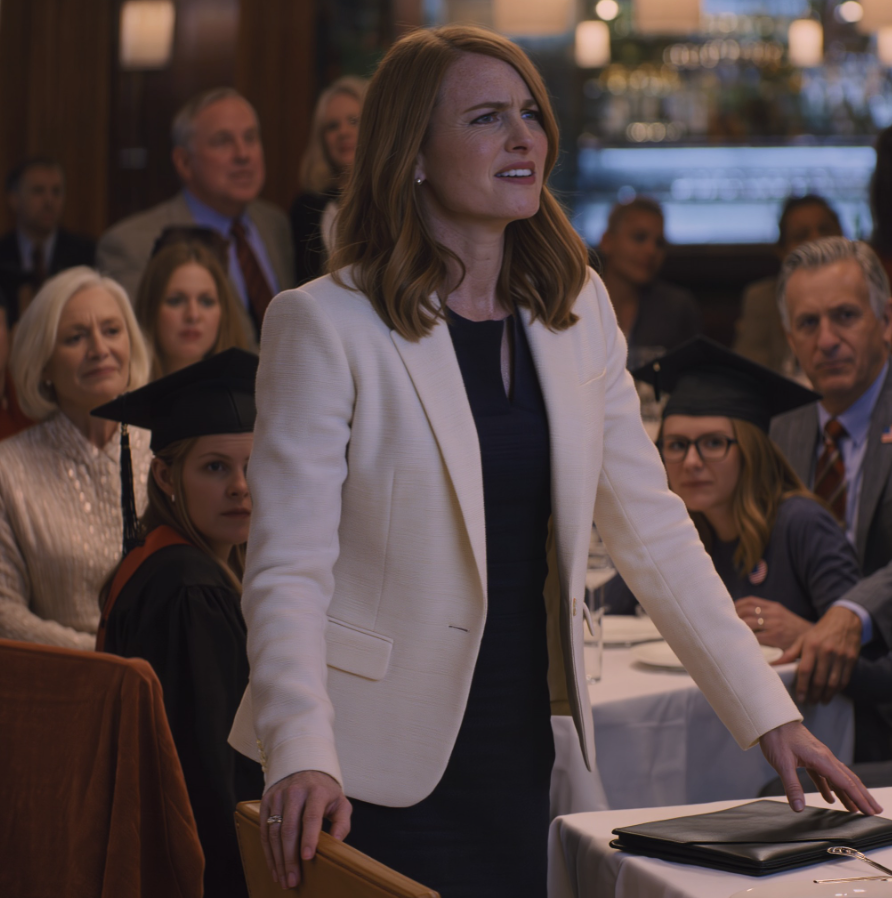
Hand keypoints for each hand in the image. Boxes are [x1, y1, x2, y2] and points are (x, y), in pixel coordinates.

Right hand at [260, 769, 351, 889]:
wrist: (303, 767)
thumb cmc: (324, 792)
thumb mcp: (339, 802)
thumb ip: (342, 822)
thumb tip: (336, 842)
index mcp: (316, 792)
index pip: (311, 817)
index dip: (309, 838)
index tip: (307, 858)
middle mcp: (295, 792)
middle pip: (289, 829)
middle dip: (290, 858)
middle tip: (292, 880)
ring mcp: (278, 796)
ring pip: (274, 832)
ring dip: (277, 859)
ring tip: (283, 879)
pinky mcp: (266, 801)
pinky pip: (264, 830)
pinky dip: (268, 852)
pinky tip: (274, 867)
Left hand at [735, 597, 810, 649]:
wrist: (811, 639)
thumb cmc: (792, 628)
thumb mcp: (781, 614)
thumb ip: (766, 611)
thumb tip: (744, 612)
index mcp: (773, 606)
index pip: (750, 601)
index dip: (737, 605)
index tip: (730, 610)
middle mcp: (773, 613)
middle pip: (746, 610)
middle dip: (734, 616)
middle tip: (727, 622)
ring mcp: (774, 625)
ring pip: (748, 623)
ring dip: (738, 627)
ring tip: (732, 631)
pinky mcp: (776, 638)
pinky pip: (756, 637)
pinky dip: (747, 638)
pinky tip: (743, 641)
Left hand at [759, 721, 881, 814]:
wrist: (771, 718)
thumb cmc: (777, 737)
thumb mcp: (782, 763)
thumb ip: (792, 786)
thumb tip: (799, 808)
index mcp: (822, 759)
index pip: (845, 783)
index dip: (859, 798)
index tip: (870, 812)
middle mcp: (825, 757)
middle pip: (849, 780)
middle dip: (863, 796)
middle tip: (875, 811)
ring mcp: (819, 757)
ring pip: (838, 778)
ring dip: (848, 793)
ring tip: (856, 809)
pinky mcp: (810, 756)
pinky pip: (824, 775)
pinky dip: (830, 787)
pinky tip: (830, 798)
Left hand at [776, 606, 861, 703]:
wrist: (844, 621)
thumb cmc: (819, 632)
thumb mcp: (803, 639)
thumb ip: (790, 653)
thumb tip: (774, 665)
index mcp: (811, 646)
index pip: (805, 670)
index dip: (802, 686)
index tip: (800, 698)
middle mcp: (826, 652)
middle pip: (820, 679)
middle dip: (814, 694)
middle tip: (810, 702)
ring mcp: (840, 656)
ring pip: (833, 682)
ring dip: (826, 695)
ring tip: (820, 701)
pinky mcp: (852, 659)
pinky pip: (845, 679)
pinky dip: (838, 689)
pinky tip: (831, 693)